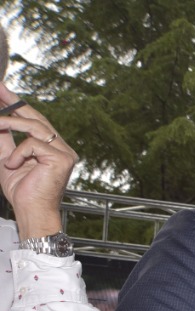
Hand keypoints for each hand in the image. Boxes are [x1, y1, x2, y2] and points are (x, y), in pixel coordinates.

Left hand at [0, 84, 76, 240]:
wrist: (31, 211)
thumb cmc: (22, 191)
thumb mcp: (7, 158)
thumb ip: (5, 139)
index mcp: (52, 148)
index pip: (34, 121)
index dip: (17, 104)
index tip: (2, 91)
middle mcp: (62, 148)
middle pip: (37, 118)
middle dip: (15, 103)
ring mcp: (65, 153)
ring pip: (35, 127)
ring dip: (10, 123)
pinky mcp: (62, 159)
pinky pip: (33, 144)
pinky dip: (18, 153)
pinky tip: (12, 165)